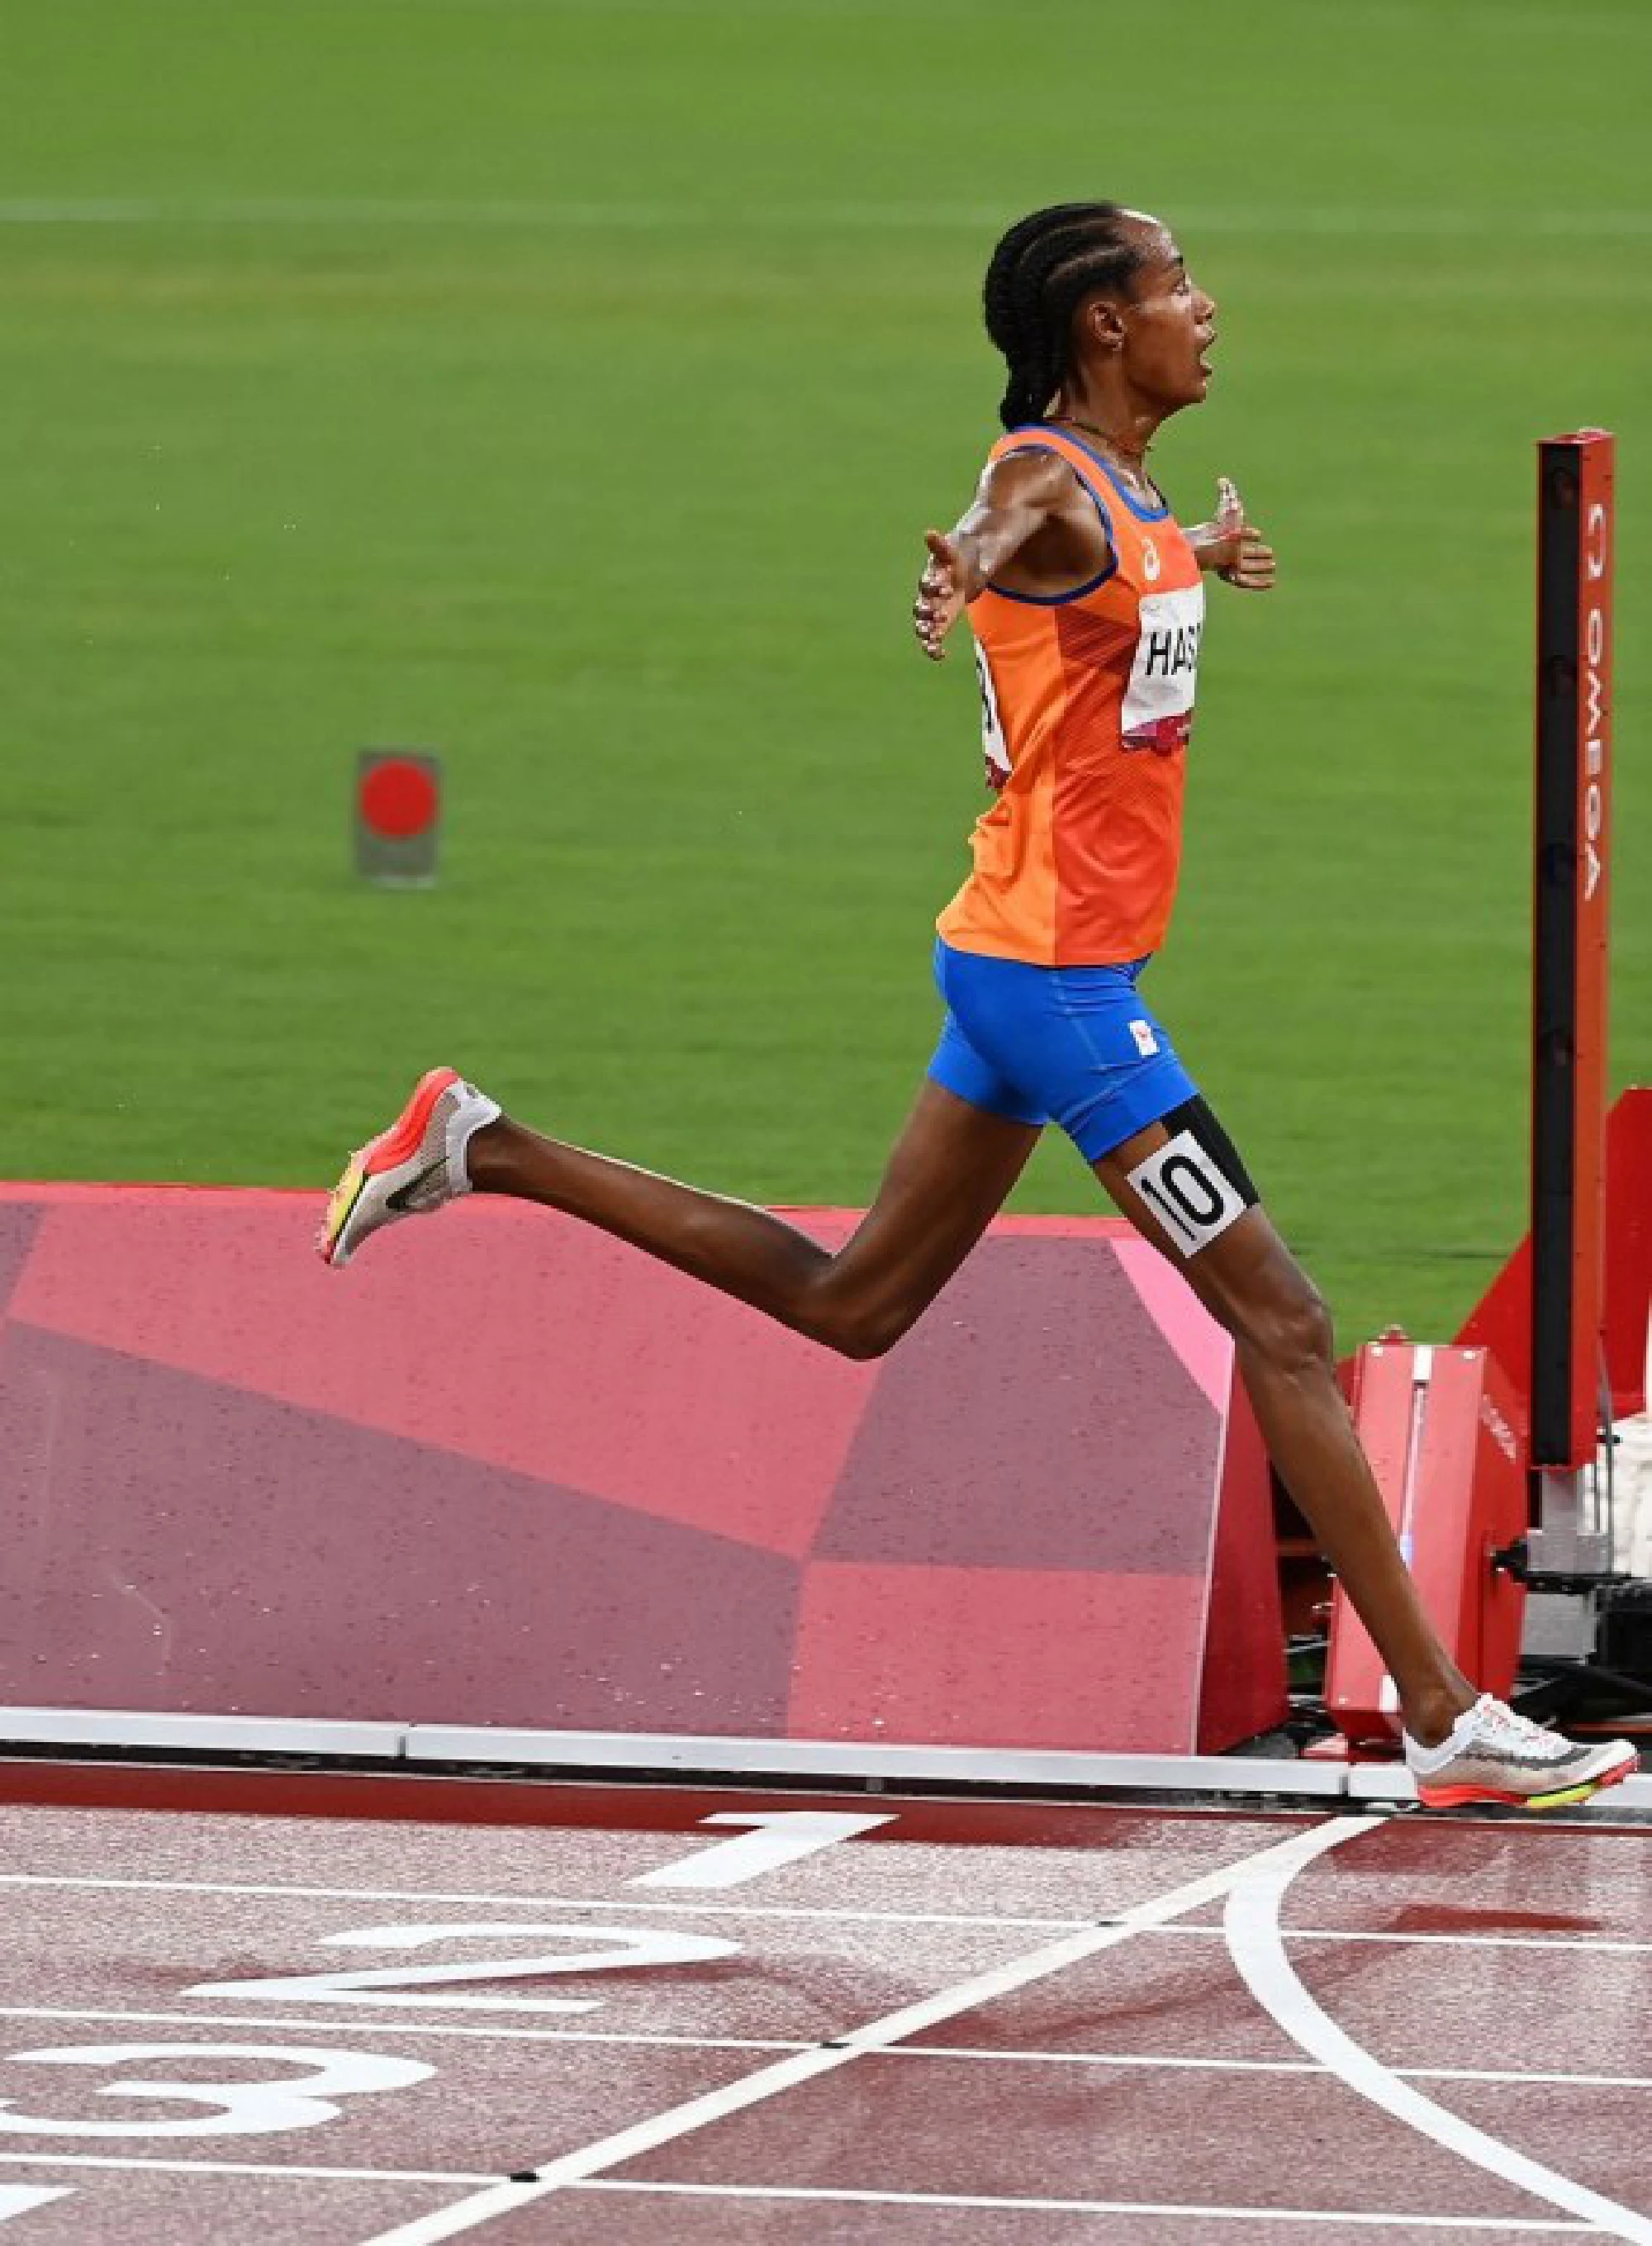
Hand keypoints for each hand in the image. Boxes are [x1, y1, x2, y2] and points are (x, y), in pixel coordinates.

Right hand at [913, 529, 968, 658]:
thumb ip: (940, 545)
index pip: (927, 584)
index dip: (934, 588)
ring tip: (934, 641)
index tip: (947, 589)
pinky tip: (941, 656)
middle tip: (939, 617)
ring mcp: (933, 611)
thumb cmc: (956, 557)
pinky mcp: (940, 622)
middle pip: (921, 607)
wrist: (965, 566)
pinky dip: (932, 647)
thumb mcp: (950, 550)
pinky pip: (931, 638)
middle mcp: (927, 596)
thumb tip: (928, 533)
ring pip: (923, 625)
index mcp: (930, 578)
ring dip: (926, 634)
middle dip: (928, 613)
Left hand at [1207, 476, 1275, 591]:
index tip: (1258, 534)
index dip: (1249, 534)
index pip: (1241, 535)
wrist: (1212, 548)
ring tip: (1273, 565)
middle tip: (1270, 552)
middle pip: (1246, 553)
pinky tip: (1271, 584)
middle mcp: (1229, 553)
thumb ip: (1228, 495)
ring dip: (1261, 566)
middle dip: (1257, 552)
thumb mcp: (1228, 510)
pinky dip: (1259, 583)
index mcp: (1228, 537)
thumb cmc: (1220, 529)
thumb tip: (1223, 480)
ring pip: (1248, 567)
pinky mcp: (1232, 577)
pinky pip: (1247, 582)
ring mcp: (1230, 566)